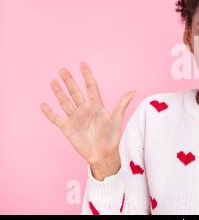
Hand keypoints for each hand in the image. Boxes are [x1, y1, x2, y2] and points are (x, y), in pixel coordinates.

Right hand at [40, 62, 136, 178]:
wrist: (103, 154)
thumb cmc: (112, 137)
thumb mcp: (117, 119)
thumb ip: (122, 104)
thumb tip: (134, 91)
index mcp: (96, 106)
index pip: (90, 87)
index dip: (86, 76)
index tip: (82, 64)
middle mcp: (85, 110)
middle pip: (75, 92)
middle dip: (69, 81)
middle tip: (63, 69)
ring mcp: (75, 118)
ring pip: (65, 102)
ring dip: (59, 93)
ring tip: (53, 81)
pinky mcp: (68, 128)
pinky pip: (57, 119)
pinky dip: (50, 113)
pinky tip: (44, 104)